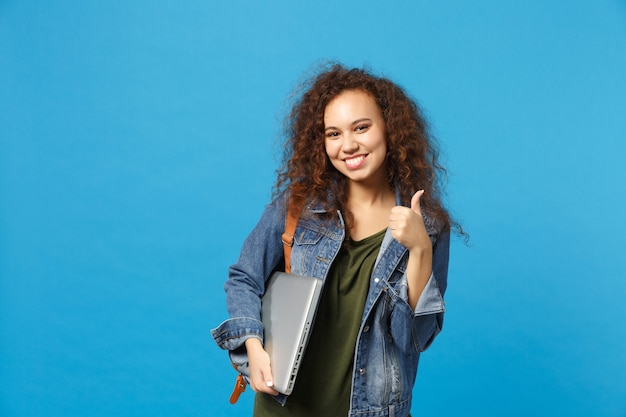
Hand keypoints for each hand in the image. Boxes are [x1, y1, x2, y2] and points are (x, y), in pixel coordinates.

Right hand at [245, 338, 278, 394]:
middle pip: (266, 391)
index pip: (269, 391)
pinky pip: (260, 386)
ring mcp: (253, 383)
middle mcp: (254, 385)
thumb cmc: (259, 357)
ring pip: (263, 389)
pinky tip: (267, 380)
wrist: (254, 352)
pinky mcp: (253, 380)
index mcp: (257, 383)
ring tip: (273, 380)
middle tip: (278, 382)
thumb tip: (270, 385)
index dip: (276, 389)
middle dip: (272, 388)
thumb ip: (268, 377)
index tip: (282, 387)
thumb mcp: (266, 366)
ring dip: (268, 387)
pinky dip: (264, 384)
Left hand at [389, 190, 432, 308]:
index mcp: (408, 211)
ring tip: (404, 231)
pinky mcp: (398, 235)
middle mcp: (405, 218)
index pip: (393, 210)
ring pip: (390, 225)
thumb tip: (420, 190)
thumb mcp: (418, 214)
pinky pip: (391, 232)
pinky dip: (395, 235)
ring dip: (395, 229)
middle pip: (390, 217)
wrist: (421, 243)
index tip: (404, 220)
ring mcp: (401, 226)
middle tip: (405, 227)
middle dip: (396, 222)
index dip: (397, 216)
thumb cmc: (419, 227)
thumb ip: (416, 202)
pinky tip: (403, 236)